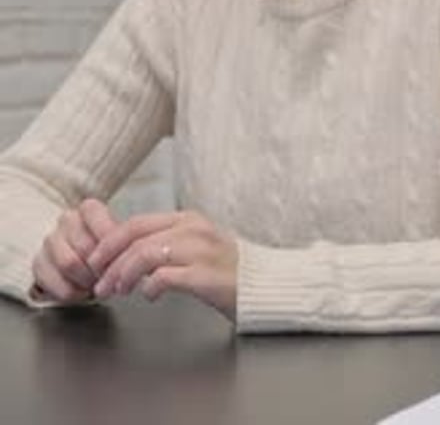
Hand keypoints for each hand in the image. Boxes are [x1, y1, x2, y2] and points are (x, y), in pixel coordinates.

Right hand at [32, 198, 115, 302]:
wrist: (84, 268)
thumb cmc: (106, 254)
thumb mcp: (120, 244)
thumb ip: (122, 245)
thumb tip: (128, 258)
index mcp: (89, 210)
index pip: (95, 216)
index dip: (108, 241)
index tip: (118, 259)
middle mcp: (67, 220)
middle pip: (84, 245)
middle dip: (100, 268)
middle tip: (110, 279)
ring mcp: (50, 240)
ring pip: (68, 263)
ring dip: (86, 281)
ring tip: (96, 286)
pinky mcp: (38, 263)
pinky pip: (54, 282)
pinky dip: (72, 293)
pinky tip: (81, 293)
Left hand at [88, 210, 238, 320]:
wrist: (266, 285)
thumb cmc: (227, 270)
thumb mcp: (195, 246)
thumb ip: (166, 245)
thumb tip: (128, 256)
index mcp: (187, 219)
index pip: (137, 223)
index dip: (110, 242)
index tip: (96, 261)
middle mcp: (192, 229)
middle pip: (136, 236)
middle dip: (109, 260)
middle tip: (98, 282)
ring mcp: (200, 250)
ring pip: (146, 254)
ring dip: (123, 275)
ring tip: (118, 292)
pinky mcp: (206, 275)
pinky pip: (165, 277)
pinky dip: (150, 287)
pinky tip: (149, 296)